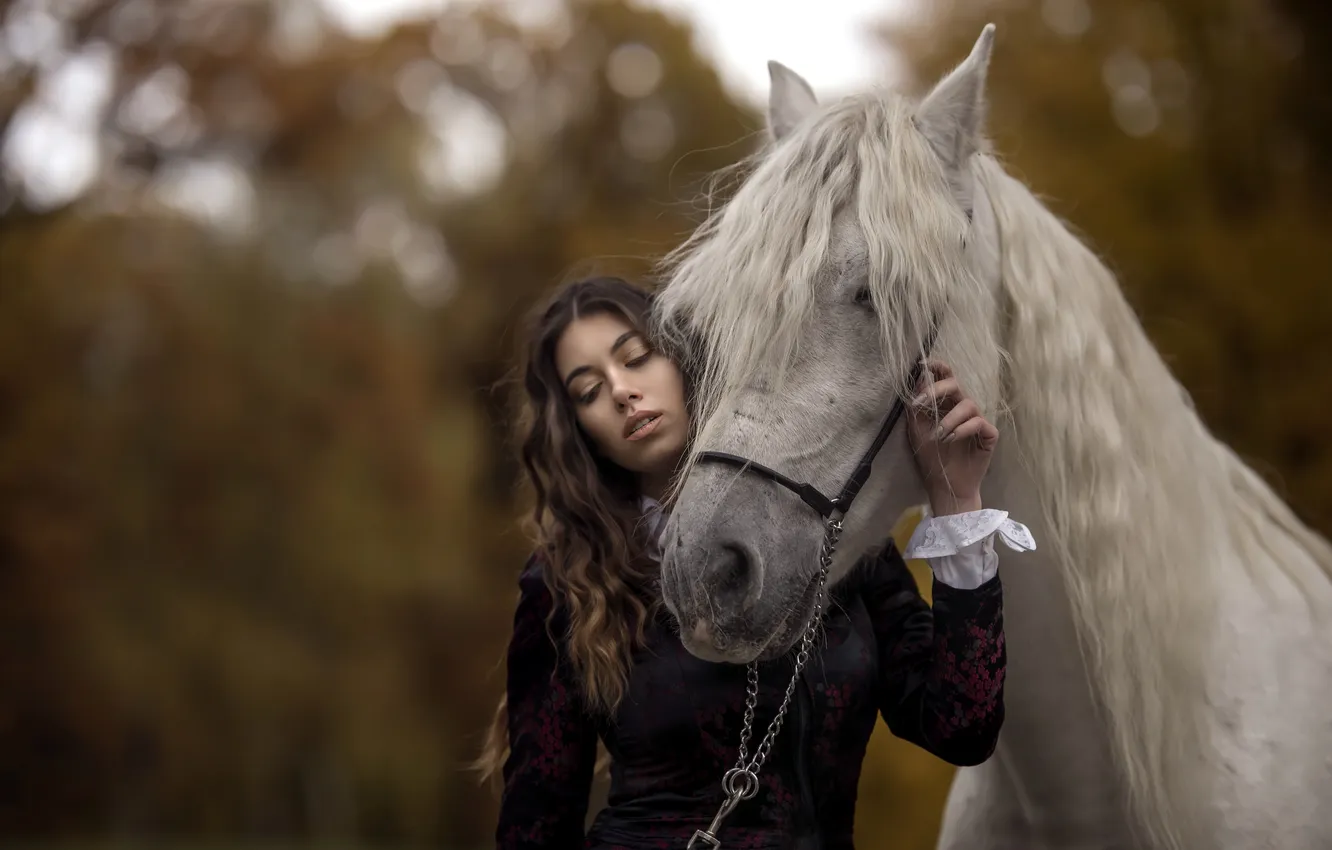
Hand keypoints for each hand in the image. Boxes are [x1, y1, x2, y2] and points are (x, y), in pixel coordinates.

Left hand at [906, 360, 997, 515]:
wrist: (944, 484)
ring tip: (938, 435)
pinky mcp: (989, 435)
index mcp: (945, 404)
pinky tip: (951, 439)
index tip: (924, 363)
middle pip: (956, 385)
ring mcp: (977, 420)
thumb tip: (918, 378)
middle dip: (938, 389)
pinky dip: (963, 429)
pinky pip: (979, 423)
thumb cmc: (931, 456)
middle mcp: (962, 408)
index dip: (938, 367)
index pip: (945, 378)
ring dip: (949, 418)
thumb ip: (917, 406)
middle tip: (921, 403)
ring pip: (968, 404)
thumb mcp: (916, 430)